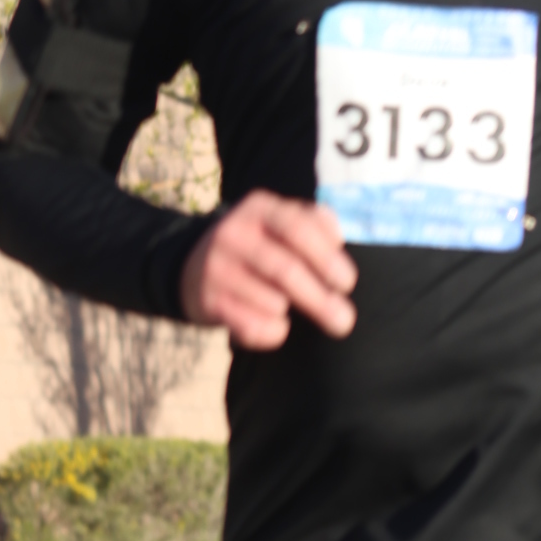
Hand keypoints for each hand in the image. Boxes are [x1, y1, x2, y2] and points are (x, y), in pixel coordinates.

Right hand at [180, 191, 357, 349]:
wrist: (193, 266)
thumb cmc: (257, 246)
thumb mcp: (280, 222)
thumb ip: (313, 223)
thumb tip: (336, 240)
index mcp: (260, 208)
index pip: (298, 229)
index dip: (326, 258)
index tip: (347, 283)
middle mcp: (234, 233)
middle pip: (286, 270)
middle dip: (320, 299)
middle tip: (344, 320)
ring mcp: (217, 267)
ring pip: (271, 302)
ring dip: (290, 312)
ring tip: (292, 311)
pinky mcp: (208, 300)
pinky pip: (250, 326)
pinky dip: (272, 332)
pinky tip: (278, 326)